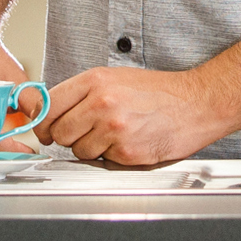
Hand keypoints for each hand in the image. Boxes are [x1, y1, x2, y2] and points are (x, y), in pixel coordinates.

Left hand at [43, 67, 226, 166]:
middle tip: (89, 132)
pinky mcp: (126, 151)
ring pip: (78, 151)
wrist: (197, 103)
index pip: (48, 105)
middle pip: (59, 132)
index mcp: (95, 81)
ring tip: (115, 134)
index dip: (43, 122)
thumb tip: (46, 109)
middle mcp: (101, 102)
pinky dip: (112, 157)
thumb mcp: (115, 79)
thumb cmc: (159, 92)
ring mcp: (114, 128)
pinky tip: (129, 142)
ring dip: (91, 149)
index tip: (45, 129)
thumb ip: (81, 93)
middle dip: (69, 137)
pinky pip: (102, 161)